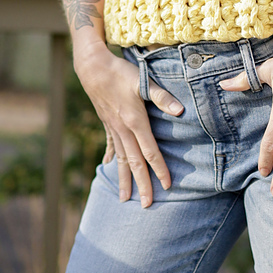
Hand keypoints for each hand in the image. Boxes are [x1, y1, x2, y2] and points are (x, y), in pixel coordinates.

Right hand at [73, 33, 182, 206]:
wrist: (92, 67)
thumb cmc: (120, 72)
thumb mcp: (143, 80)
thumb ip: (162, 96)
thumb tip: (180, 111)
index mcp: (134, 121)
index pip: (150, 151)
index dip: (160, 169)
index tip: (167, 186)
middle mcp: (122, 129)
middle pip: (134, 162)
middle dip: (142, 185)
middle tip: (146, 205)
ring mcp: (112, 128)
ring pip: (120, 159)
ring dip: (124, 179)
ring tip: (125, 199)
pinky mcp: (106, 123)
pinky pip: (110, 145)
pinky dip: (110, 158)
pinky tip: (107, 166)